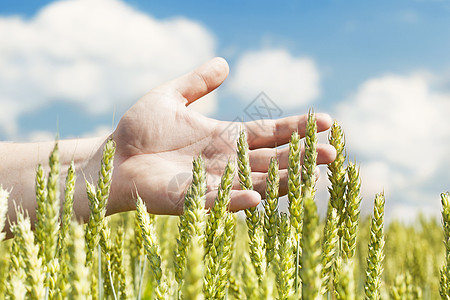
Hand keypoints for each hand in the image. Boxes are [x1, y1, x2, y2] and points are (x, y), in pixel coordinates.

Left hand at [110, 57, 335, 214]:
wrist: (110, 158)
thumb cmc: (138, 130)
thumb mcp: (169, 98)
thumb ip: (196, 83)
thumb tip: (225, 64)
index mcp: (224, 137)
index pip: (268, 132)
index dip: (295, 127)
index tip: (324, 121)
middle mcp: (225, 161)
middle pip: (271, 160)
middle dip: (301, 157)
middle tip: (332, 153)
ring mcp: (210, 182)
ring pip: (254, 184)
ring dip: (282, 181)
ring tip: (311, 175)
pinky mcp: (190, 200)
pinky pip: (218, 202)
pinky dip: (236, 202)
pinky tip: (256, 200)